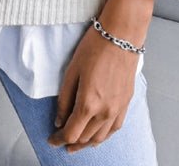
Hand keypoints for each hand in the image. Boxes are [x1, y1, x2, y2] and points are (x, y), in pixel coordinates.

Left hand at [47, 0, 153, 153]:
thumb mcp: (72, 71)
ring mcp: (117, 109)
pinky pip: (114, 128)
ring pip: (100, 137)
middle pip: (85, 138)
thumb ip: (64, 99)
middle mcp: (105, 111)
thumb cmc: (95, 47)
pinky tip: (97, 135)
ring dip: (86, 143)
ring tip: (76, 143)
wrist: (121, 35)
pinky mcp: (126, 103)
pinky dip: (103, 136)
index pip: (71, 133)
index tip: (52, 139)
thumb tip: (59, 120)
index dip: (59, 139)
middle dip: (71, 142)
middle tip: (61, 140)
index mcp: (88, 103)